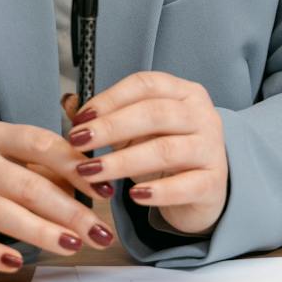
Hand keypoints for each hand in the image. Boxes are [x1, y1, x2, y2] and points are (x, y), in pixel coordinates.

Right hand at [0, 120, 115, 271]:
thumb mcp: (11, 157)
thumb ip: (48, 166)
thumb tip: (94, 183)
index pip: (40, 144)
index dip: (75, 166)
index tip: (104, 188)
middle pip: (27, 184)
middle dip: (69, 210)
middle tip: (98, 231)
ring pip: (1, 213)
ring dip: (41, 231)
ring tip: (71, 245)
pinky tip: (15, 262)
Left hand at [65, 71, 227, 235]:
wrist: (204, 190)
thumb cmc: (168, 154)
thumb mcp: (138, 131)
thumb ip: (106, 116)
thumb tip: (69, 102)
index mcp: (183, 92)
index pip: (145, 85)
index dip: (110, 99)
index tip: (80, 118)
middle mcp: (202, 115)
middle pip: (154, 114)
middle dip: (111, 127)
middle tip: (78, 141)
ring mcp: (211, 149)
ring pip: (166, 150)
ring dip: (123, 161)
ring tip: (93, 171)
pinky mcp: (213, 183)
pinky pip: (185, 186)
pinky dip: (158, 192)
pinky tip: (133, 195)